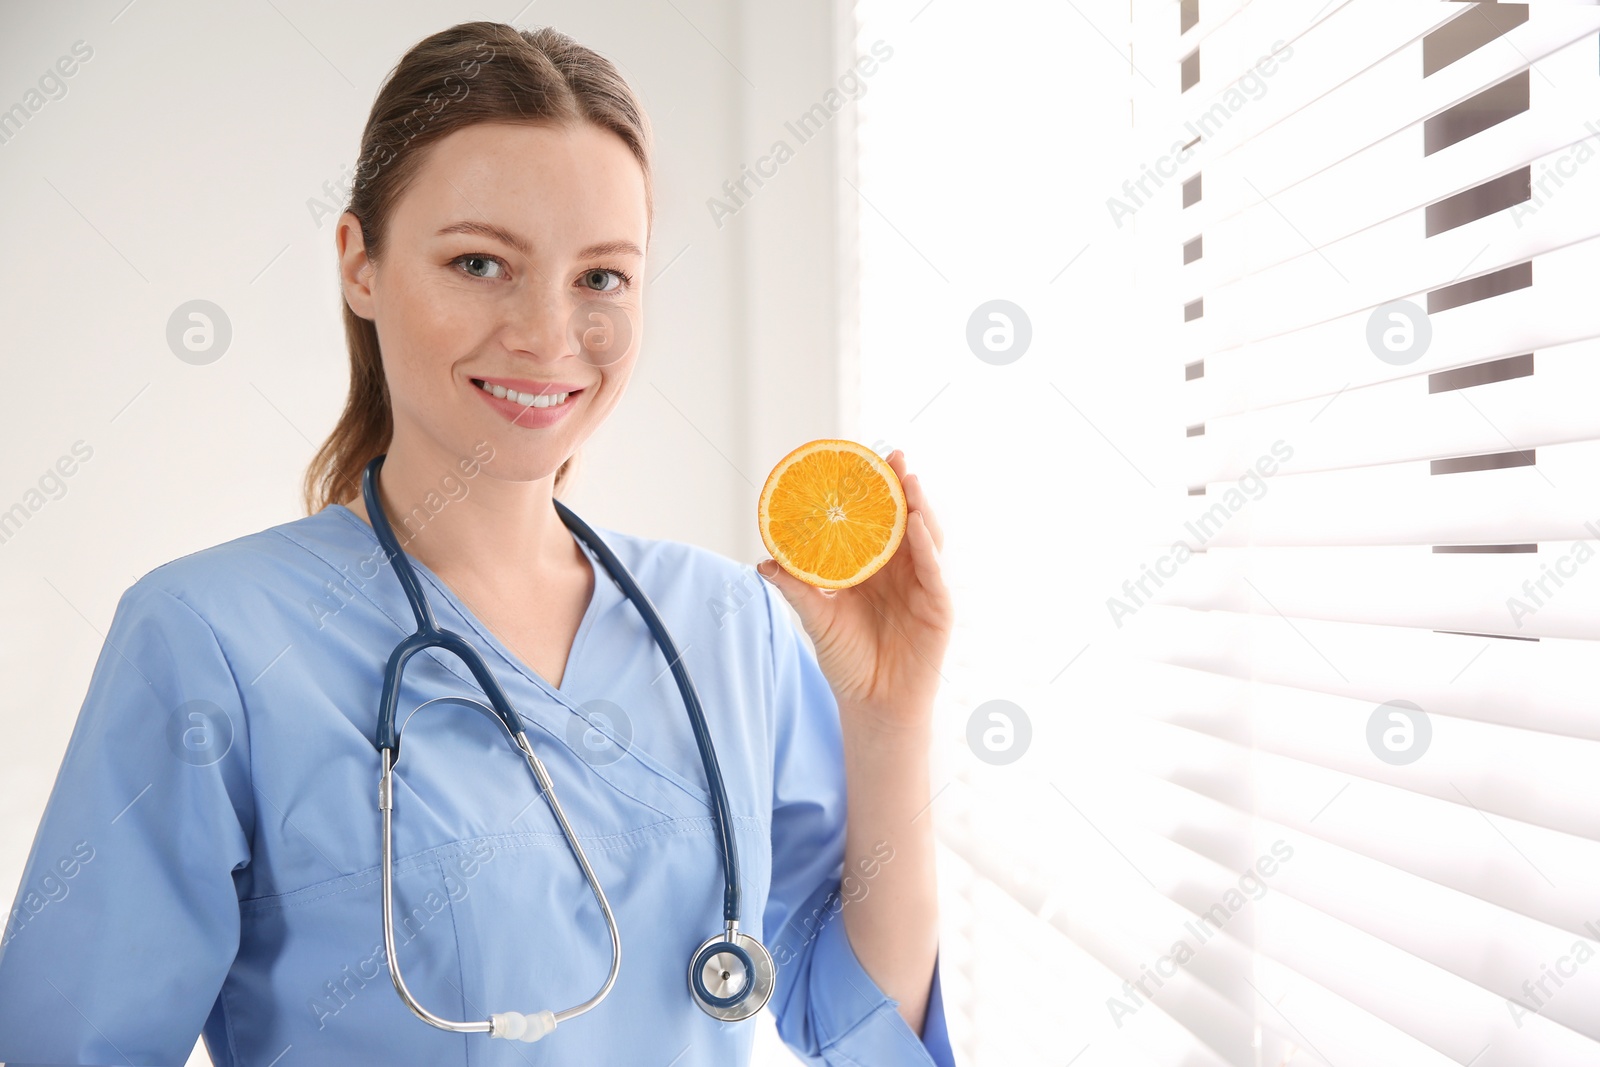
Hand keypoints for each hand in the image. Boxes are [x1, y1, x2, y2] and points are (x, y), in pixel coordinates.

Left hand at [757, 450, 953, 735]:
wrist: (873, 704)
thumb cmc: (848, 661)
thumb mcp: (818, 620)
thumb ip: (799, 589)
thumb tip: (764, 562)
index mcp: (875, 567)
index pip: (878, 520)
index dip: (875, 491)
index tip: (864, 459)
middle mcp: (903, 570)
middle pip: (907, 519)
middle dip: (904, 486)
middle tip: (894, 456)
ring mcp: (924, 585)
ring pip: (926, 537)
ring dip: (920, 507)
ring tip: (909, 481)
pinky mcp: (939, 607)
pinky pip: (933, 571)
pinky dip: (926, 547)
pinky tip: (916, 527)